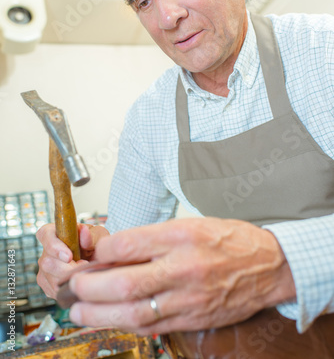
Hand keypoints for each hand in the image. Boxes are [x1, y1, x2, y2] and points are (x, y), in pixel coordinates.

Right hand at [36, 223, 108, 298]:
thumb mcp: (98, 236)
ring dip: (70, 279)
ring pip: (51, 279)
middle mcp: (46, 251)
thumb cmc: (95, 244)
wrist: (98, 261)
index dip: (54, 246)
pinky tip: (80, 281)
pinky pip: (55, 292)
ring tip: (84, 273)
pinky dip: (69, 289)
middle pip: (47, 263)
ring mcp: (44, 269)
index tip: (69, 256)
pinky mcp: (47, 285)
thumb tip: (84, 231)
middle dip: (68, 269)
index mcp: (54, 233)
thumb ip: (91, 235)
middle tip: (85, 267)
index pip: (45, 235)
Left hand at [67, 218, 295, 334]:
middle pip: (125, 282)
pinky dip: (125, 324)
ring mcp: (188, 296)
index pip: (128, 243)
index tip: (94, 253)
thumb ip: (152, 239)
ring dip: (100, 314)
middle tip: (74, 286)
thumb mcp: (190, 224)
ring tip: (79, 311)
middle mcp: (183, 266)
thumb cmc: (229, 240)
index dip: (101, 251)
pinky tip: (109, 321)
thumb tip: (115, 251)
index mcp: (181, 235)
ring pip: (134, 311)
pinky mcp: (192, 318)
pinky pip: (153, 326)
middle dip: (91, 287)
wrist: (268, 265)